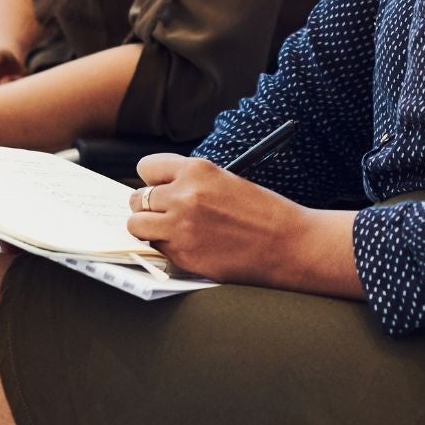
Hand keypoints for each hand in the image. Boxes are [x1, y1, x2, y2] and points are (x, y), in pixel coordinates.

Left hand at [124, 155, 316, 284]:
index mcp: (197, 170)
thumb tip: (160, 191)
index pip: (147, 168)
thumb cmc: (263, 211)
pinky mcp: (183, 256)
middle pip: (138, 199)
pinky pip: (158, 249)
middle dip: (148, 207)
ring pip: (137, 226)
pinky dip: (168, 249)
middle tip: (165, 214)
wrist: (287, 244)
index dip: (154, 180)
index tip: (161, 187)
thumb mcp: (225, 180)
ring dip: (150, 229)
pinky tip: (192, 246)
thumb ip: (191, 183)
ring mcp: (180, 228)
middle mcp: (183, 196)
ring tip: (171, 231)